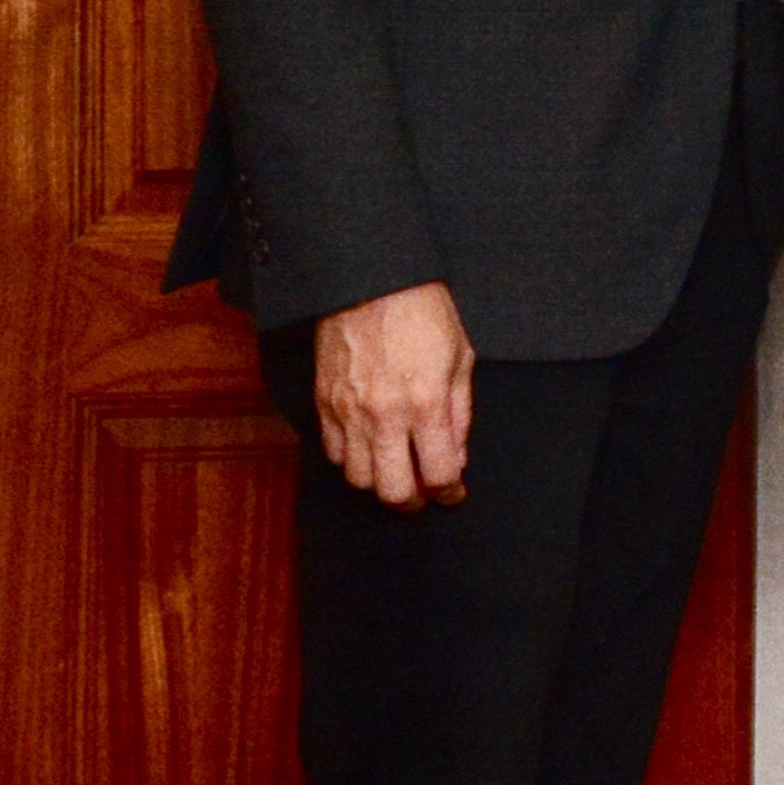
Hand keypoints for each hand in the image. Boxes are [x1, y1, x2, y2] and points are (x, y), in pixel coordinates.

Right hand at [314, 282, 475, 508]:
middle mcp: (385, 415)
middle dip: (413, 502)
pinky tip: (369, 450)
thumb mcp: (460, 358)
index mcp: (426, 403)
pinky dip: (352, 462)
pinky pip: (333, 454)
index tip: (453, 493)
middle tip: (423, 495)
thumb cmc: (423, 314)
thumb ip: (459, 414)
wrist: (371, 282)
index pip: (438, 473)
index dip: (449, 492)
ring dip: (380, 484)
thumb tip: (456, 457)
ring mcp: (348, 412)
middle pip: (393, 490)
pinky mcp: (323, 404)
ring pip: (358, 479)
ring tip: (396, 472)